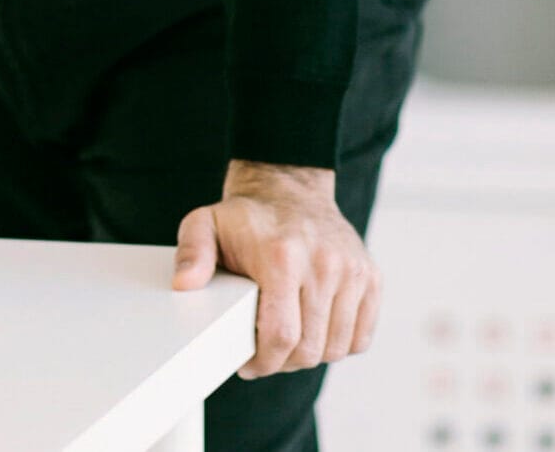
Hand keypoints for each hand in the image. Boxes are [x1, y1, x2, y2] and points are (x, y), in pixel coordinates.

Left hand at [170, 160, 380, 377]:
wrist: (289, 188)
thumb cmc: (246, 217)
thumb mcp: (205, 225)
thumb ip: (191, 253)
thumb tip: (183, 284)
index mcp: (282, 255)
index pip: (281, 335)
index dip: (263, 361)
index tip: (248, 365)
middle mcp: (324, 263)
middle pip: (309, 348)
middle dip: (283, 363)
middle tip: (265, 356)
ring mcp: (352, 270)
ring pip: (336, 348)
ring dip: (310, 356)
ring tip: (288, 343)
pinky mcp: (371, 277)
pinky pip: (360, 337)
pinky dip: (339, 344)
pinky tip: (314, 331)